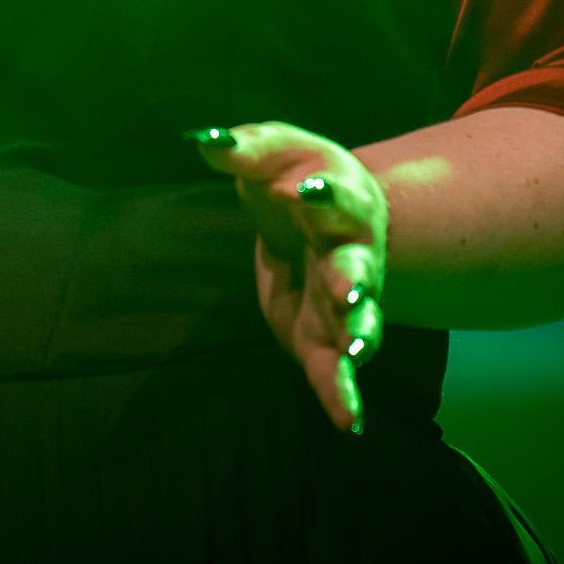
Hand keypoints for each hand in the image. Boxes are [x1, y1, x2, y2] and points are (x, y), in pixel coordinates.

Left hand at [194, 121, 387, 432]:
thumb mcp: (271, 150)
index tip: (298, 190)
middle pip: (356, 265)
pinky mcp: (325, 337)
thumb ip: (242, 148)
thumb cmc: (294, 173)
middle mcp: (354, 252)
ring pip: (360, 321)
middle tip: (347, 289)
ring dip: (359, 335)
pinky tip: (350, 422)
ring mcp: (345, 299)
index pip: (332, 194)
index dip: (319, 193)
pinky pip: (339, 370)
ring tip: (355, 353)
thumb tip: (204, 140)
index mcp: (340, 198)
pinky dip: (345, 395)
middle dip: (352, 278)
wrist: (325, 211)